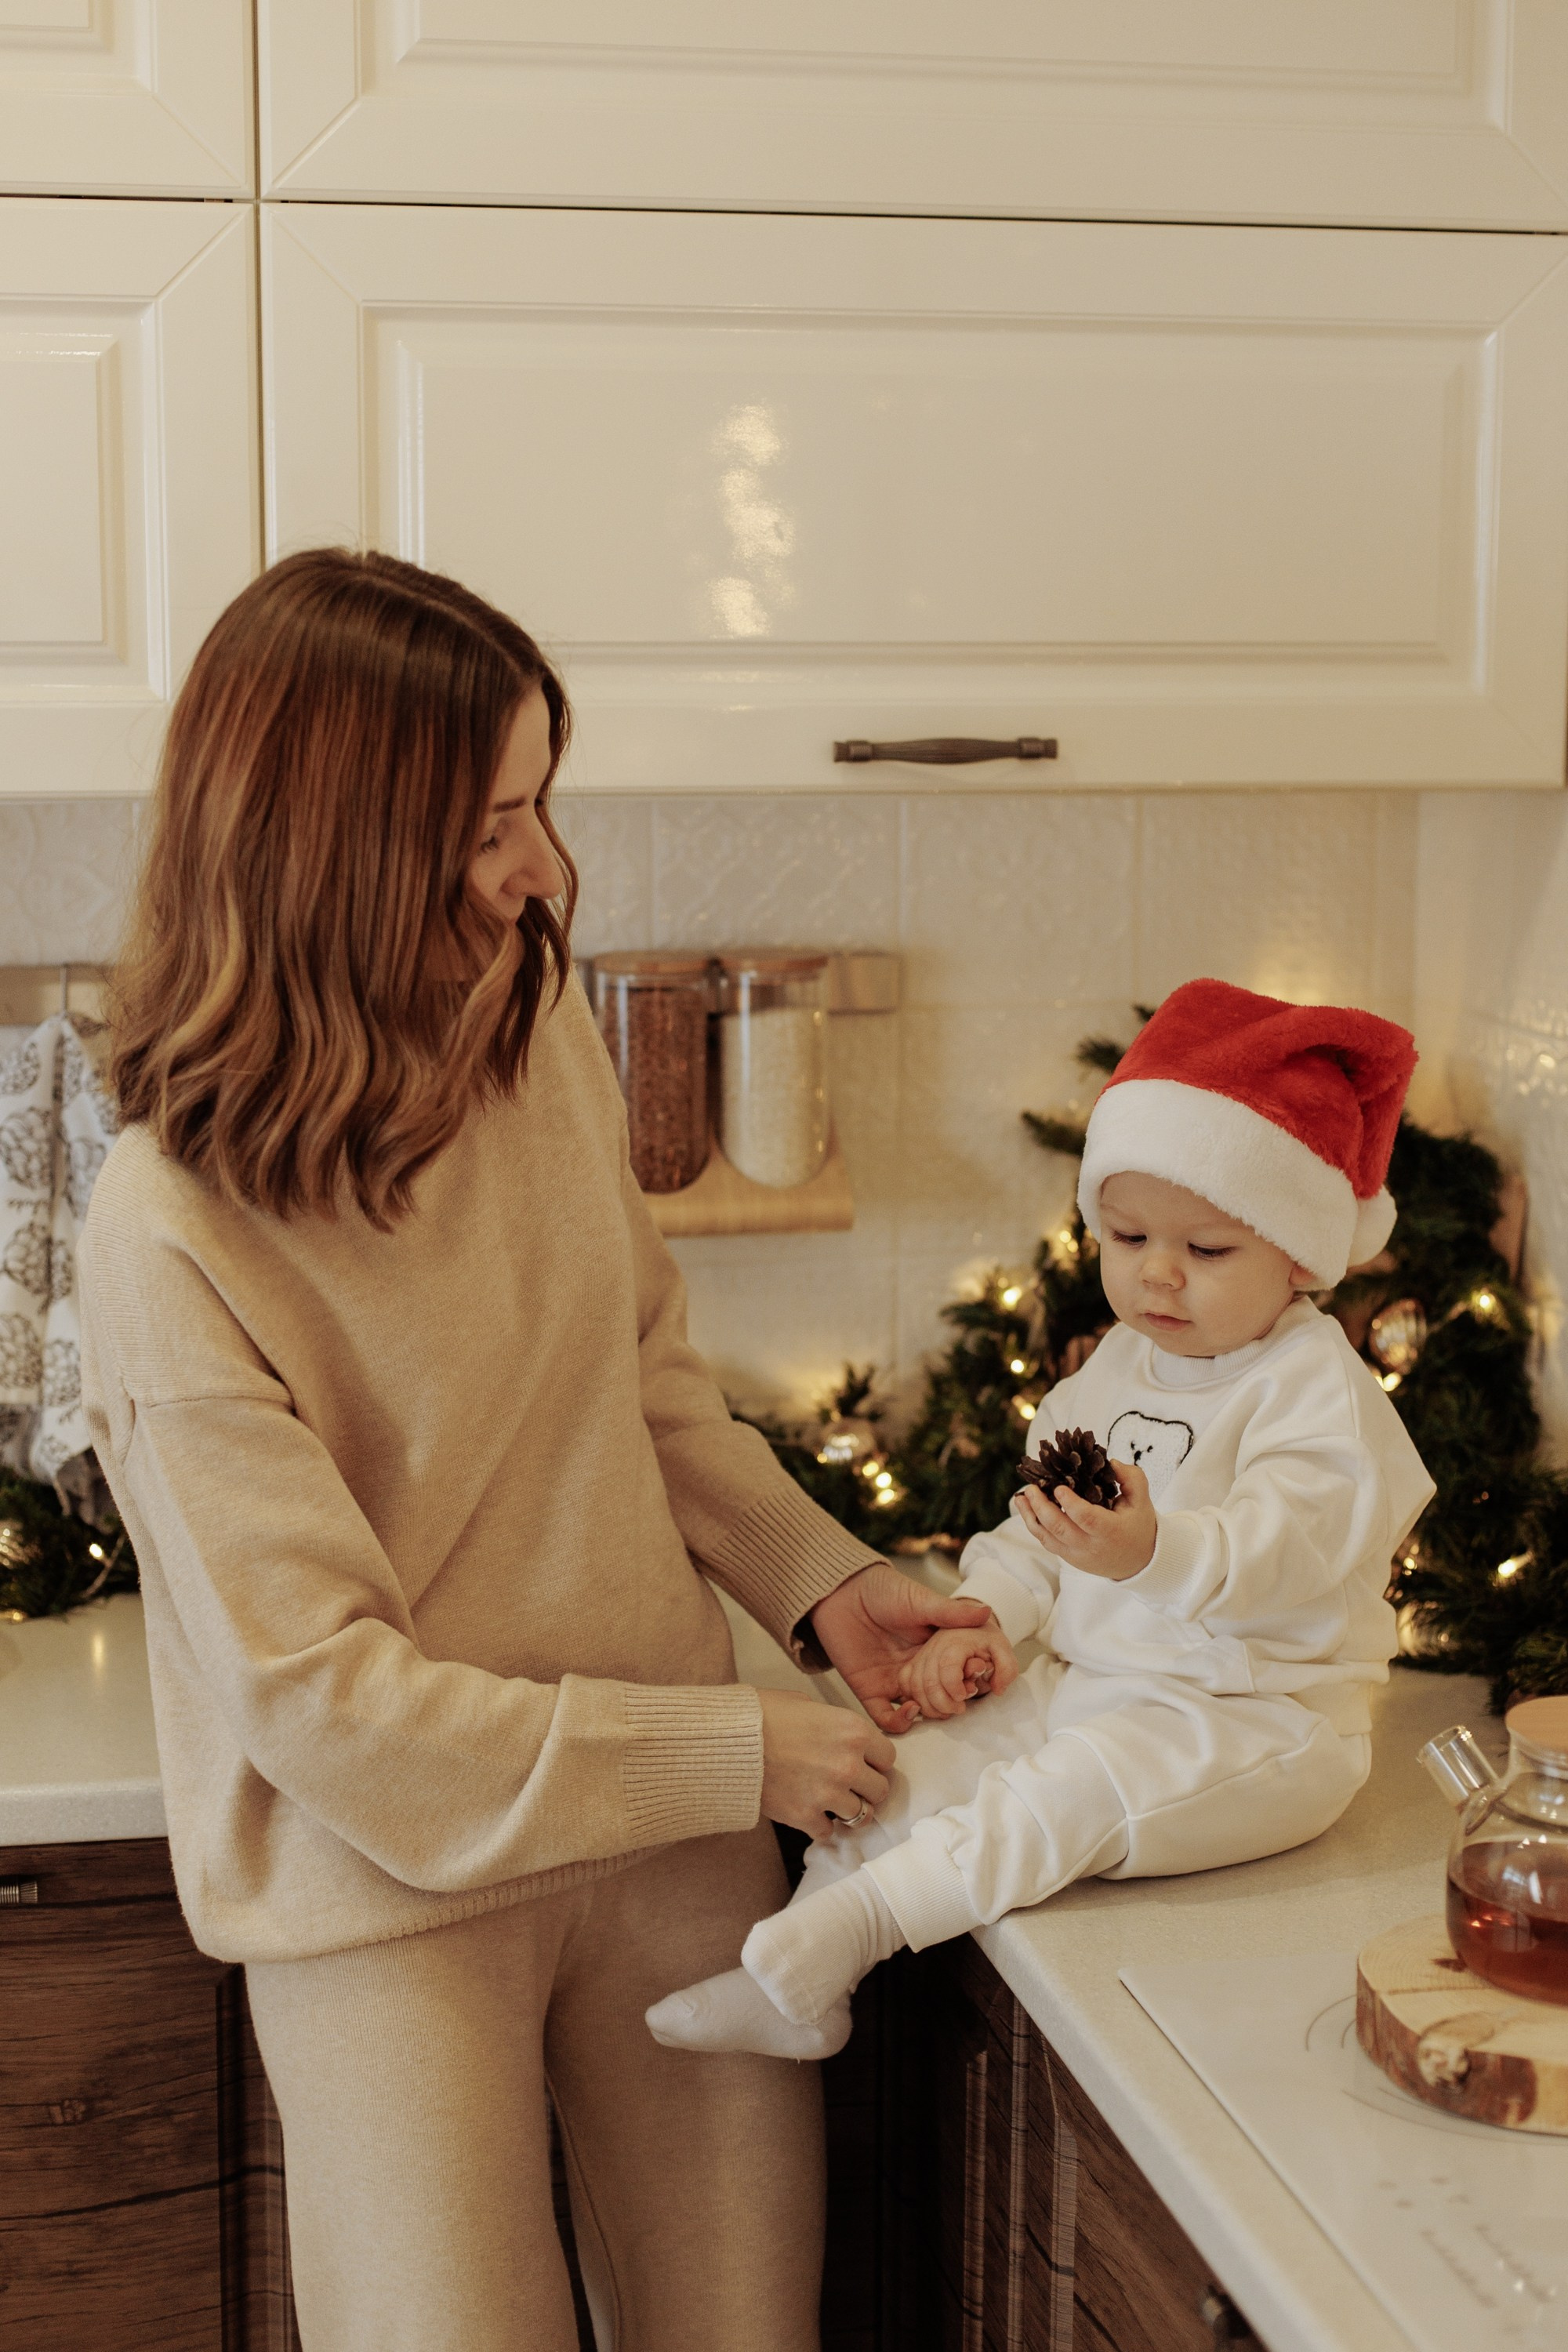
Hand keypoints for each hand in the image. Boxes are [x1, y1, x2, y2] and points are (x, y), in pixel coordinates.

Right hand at [757, 1688, 896, 1839]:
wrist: (728, 1741)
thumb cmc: (762, 1715)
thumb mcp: (805, 1705)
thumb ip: (832, 1723)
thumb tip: (838, 1736)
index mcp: (853, 1731)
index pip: (888, 1757)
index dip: (875, 1761)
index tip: (865, 1764)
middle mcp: (848, 1764)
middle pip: (880, 1790)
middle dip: (866, 1788)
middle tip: (851, 1786)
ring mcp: (829, 1793)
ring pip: (861, 1815)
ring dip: (848, 1810)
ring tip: (833, 1803)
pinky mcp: (805, 1816)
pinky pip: (828, 1831)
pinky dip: (820, 1825)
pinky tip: (810, 1813)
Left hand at [809, 1563, 996, 1733]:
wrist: (840, 1592)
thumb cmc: (882, 1590)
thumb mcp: (921, 1600)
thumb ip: (951, 1612)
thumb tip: (986, 1612)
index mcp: (934, 1647)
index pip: (959, 1672)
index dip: (971, 1678)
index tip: (978, 1677)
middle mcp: (918, 1668)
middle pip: (942, 1696)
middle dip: (954, 1702)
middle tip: (962, 1698)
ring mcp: (895, 1680)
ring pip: (919, 1712)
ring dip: (931, 1714)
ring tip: (938, 1706)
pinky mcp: (871, 1690)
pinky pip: (886, 1718)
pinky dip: (899, 1722)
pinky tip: (909, 1708)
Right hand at [896, 1620, 1018, 1721]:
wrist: (969, 1625)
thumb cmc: (986, 1639)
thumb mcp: (1003, 1648)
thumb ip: (1007, 1668)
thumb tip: (997, 1689)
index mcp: (955, 1642)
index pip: (948, 1670)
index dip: (955, 1690)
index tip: (965, 1697)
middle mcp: (933, 1647)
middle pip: (929, 1683)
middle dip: (944, 1704)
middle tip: (960, 1708)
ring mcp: (920, 1654)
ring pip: (914, 1687)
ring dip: (930, 1706)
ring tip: (948, 1709)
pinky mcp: (912, 1661)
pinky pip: (905, 1683)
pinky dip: (916, 1698)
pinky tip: (932, 1703)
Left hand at [1015, 1458, 1156, 1580]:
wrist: (1138, 1561)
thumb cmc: (1138, 1525)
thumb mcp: (1141, 1500)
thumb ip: (1131, 1478)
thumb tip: (1110, 1462)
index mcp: (1111, 1531)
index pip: (1088, 1519)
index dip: (1071, 1504)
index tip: (1058, 1488)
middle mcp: (1092, 1546)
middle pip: (1061, 1529)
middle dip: (1042, 1507)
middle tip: (1032, 1488)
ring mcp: (1078, 1554)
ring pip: (1048, 1538)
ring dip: (1031, 1517)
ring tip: (1020, 1497)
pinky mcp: (1068, 1557)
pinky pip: (1047, 1543)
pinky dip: (1034, 1526)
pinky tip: (1027, 1510)